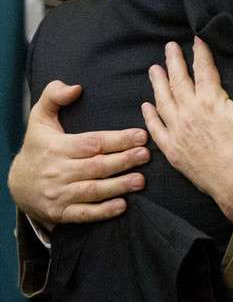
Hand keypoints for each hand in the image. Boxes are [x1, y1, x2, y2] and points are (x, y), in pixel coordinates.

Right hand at [8, 81, 149, 228]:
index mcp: (57, 147)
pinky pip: (84, 214)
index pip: (92, 143)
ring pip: (93, 191)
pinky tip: (122, 205)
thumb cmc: (37, 147)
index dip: (118, 139)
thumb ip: (53, 96)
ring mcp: (60, 194)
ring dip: (119, 186)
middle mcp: (58, 171)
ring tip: (141, 180)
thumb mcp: (40, 118)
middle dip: (124, 161)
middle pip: (96, 166)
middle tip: (146, 155)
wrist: (17, 185)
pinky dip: (103, 211)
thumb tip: (75, 87)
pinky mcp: (61, 213)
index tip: (140, 135)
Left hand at [142, 37, 232, 231]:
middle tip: (169, 47)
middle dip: (174, 61)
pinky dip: (150, 116)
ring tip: (154, 69)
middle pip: (178, 80)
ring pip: (163, 101)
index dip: (200, 52)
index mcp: (211, 101)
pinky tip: (146, 106)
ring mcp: (178, 132)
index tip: (197, 39)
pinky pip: (156, 130)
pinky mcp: (173, 151)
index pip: (203, 69)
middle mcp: (189, 112)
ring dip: (158, 83)